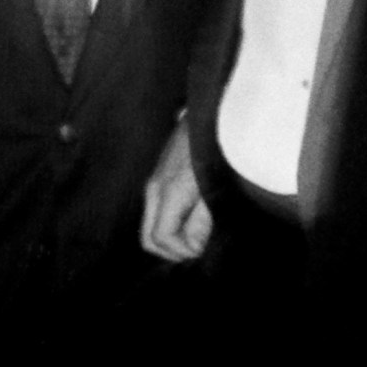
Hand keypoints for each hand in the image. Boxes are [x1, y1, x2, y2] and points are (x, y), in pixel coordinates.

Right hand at [140, 124, 212, 260]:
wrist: (212, 114)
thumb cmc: (217, 150)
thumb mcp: (214, 188)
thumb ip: (201, 221)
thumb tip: (192, 247)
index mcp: (166, 193)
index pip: (159, 238)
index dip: (183, 252)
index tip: (206, 250)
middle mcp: (153, 189)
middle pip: (148, 238)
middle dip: (173, 250)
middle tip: (200, 249)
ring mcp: (155, 182)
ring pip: (153, 226)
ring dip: (175, 237)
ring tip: (202, 235)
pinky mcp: (161, 177)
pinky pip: (159, 212)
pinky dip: (174, 224)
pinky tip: (197, 219)